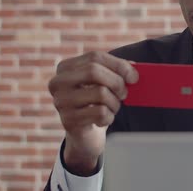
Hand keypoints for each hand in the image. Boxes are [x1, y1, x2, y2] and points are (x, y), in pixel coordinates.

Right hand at [48, 51, 137, 174]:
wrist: (85, 135)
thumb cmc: (96, 103)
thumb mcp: (104, 83)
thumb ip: (117, 72)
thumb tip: (134, 69)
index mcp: (65, 68)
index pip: (95, 57)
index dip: (118, 64)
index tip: (134, 76)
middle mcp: (58, 83)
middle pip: (93, 71)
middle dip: (116, 82)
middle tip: (124, 93)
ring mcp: (61, 102)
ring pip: (100, 93)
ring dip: (114, 103)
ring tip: (112, 108)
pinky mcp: (68, 120)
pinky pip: (100, 113)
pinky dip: (109, 117)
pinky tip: (103, 120)